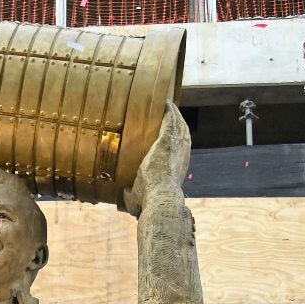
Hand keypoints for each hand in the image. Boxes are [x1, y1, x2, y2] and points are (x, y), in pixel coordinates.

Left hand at [124, 102, 190, 216]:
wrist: (160, 198)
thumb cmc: (149, 202)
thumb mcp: (139, 197)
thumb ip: (132, 193)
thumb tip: (122, 194)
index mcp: (176, 169)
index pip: (178, 152)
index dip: (175, 144)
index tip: (170, 137)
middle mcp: (181, 156)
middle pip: (182, 135)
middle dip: (178, 124)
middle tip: (171, 115)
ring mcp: (177, 147)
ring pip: (179, 126)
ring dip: (175, 115)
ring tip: (168, 106)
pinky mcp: (168, 140)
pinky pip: (170, 120)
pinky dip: (169, 111)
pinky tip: (165, 102)